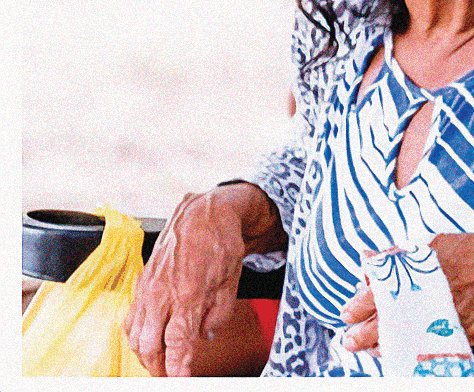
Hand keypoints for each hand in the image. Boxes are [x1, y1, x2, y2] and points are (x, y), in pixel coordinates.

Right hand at [124, 183, 284, 375]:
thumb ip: (218, 314)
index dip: (177, 367)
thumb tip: (205, 336)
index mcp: (187, 294)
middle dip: (158, 367)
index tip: (180, 380)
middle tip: (170, 376)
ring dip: (144, 353)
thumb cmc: (220, 241)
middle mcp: (161, 293)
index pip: (176, 344)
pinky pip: (131, 316)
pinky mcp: (141, 280)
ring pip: (134, 334)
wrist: (204, 211)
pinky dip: (137, 334)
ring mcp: (148, 286)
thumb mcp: (230, 280)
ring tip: (159, 363)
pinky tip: (147, 338)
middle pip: (148, 345)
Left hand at [340, 232, 473, 351]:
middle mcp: (430, 297)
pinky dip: (411, 351)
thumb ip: (402, 254)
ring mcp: (444, 319)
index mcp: (422, 271)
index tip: (347, 311)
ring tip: (366, 350)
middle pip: (388, 321)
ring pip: (406, 339)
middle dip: (364, 334)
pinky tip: (398, 354)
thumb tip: (369, 259)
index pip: (381, 291)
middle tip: (348, 340)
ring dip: (382, 346)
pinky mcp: (457, 335)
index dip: (361, 304)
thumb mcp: (437, 243)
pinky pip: (427, 348)